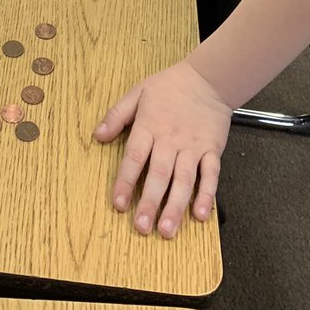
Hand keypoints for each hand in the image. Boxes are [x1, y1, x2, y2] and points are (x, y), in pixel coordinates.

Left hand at [94, 60, 231, 237]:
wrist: (207, 79)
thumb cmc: (168, 86)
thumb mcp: (137, 93)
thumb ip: (116, 115)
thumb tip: (97, 136)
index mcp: (149, 126)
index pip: (134, 157)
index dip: (125, 181)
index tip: (118, 204)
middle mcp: (170, 139)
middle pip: (159, 174)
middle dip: (150, 202)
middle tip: (141, 227)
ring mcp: (193, 146)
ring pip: (184, 179)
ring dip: (176, 206)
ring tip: (167, 230)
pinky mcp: (212, 150)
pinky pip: (210, 175)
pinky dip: (207, 195)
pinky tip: (201, 215)